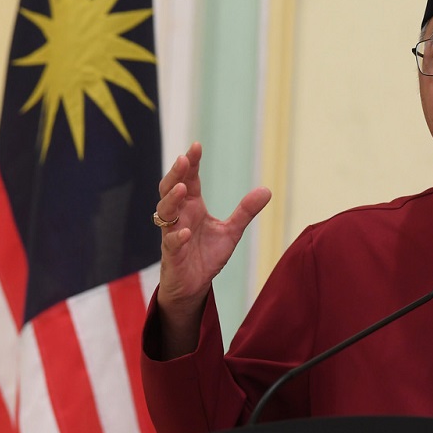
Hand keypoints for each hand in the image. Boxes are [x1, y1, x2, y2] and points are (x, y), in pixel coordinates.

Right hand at [154, 142, 270, 356]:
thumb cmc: (206, 255)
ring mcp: (172, 235)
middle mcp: (179, 217)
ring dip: (172, 200)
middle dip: (176, 174)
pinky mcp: (172, 256)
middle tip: (184, 159)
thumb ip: (245, 211)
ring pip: (165, 213)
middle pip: (170, 190)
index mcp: (192, 207)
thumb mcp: (231, 231)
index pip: (189, 180)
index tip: (196, 146)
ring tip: (182, 188)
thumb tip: (267, 190)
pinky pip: (170, 243)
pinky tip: (184, 232)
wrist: (193, 286)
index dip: (191, 164)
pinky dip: (176, 237)